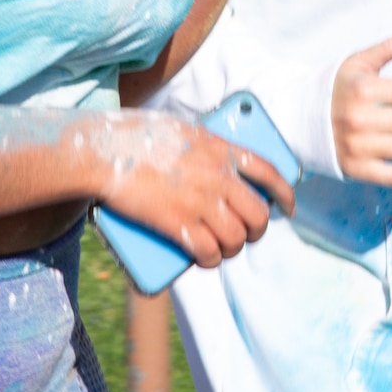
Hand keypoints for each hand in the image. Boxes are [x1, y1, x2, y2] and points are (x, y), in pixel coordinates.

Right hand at [91, 112, 296, 268]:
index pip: (268, 172)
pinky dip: (209, 260)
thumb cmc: (135, 136)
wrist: (103, 151)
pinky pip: (207, 252)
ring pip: (235, 238)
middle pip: (258, 214)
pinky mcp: (177, 223)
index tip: (287, 208)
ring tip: (222, 249)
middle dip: (256, 230)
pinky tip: (204, 260)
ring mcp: (199, 201)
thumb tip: (211, 161)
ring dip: (231, 249)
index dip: (284, 194)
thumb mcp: (182, 131)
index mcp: (220, 149)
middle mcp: (218, 176)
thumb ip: (202, 146)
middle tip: (246, 235)